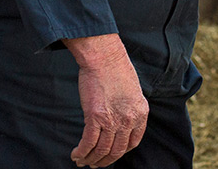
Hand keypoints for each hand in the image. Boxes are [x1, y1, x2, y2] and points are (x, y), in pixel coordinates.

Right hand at [63, 34, 148, 166]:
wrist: (105, 58)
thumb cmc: (116, 71)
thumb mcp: (132, 92)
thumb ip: (129, 109)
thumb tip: (119, 122)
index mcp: (141, 113)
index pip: (133, 142)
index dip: (120, 152)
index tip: (111, 154)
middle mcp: (129, 119)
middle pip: (117, 150)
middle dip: (104, 160)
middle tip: (95, 164)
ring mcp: (113, 120)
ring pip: (101, 150)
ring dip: (91, 159)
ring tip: (83, 161)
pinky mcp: (95, 117)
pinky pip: (88, 143)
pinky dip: (81, 152)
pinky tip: (76, 154)